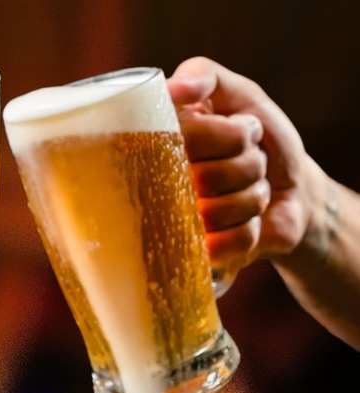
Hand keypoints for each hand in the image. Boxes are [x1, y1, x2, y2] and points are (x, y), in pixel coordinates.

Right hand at [167, 56, 314, 273]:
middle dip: (245, 165)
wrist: (293, 191)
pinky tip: (247, 221)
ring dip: (251, 197)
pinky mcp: (201, 254)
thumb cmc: (262, 139)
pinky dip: (250, 229)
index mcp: (161, 143)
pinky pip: (229, 242)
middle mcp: (160, 183)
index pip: (188, 138)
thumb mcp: (238, 94)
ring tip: (248, 189)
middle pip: (207, 178)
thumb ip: (205, 76)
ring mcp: (177, 222)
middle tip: (248, 159)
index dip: (227, 135)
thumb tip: (171, 88)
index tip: (244, 129)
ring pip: (220, 211)